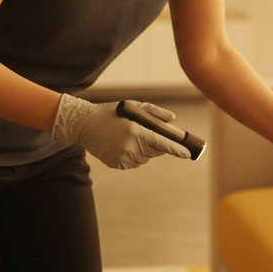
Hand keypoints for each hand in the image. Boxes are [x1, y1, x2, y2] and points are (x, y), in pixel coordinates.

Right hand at [52, 94, 189, 168]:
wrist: (84, 125)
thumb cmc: (111, 113)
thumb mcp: (133, 107)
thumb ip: (155, 113)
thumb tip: (172, 119)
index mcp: (135, 132)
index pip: (162, 144)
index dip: (177, 150)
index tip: (187, 154)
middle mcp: (130, 147)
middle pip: (155, 152)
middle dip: (158, 145)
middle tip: (151, 135)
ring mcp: (122, 158)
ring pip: (145, 159)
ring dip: (146, 150)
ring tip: (132, 137)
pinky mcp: (117, 165)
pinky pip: (134, 163)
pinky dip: (134, 156)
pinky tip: (123, 144)